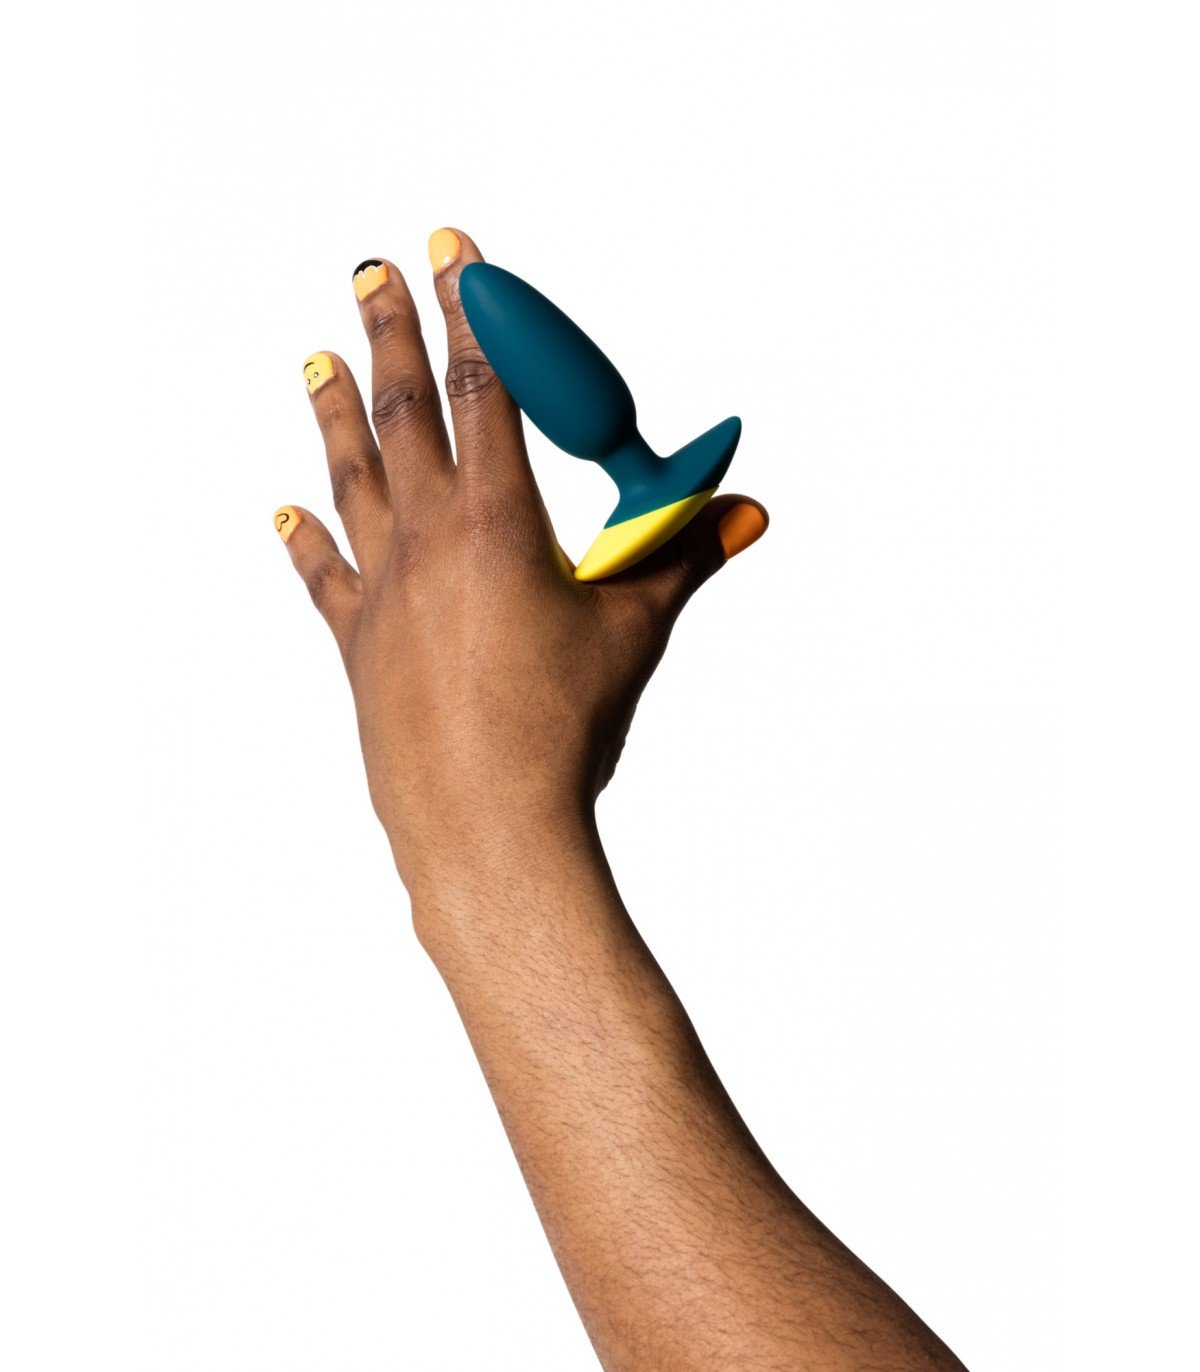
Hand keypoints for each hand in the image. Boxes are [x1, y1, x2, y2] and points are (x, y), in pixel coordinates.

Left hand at [275, 229, 766, 917]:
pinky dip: (306, 538)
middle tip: (372, 270)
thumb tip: (746, 510)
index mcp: (499, 521)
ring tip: (317, 354)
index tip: (454, 254)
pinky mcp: (360, 643)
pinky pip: (326, 575)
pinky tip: (285, 510)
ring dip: (335, 410)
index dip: (474, 313)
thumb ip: (682, 557)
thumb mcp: (633, 632)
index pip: (485, 389)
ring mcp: (384, 590)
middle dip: (391, 332)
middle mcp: (428, 539)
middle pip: (406, 412)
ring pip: (354, 477)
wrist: (483, 825)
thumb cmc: (562, 727)